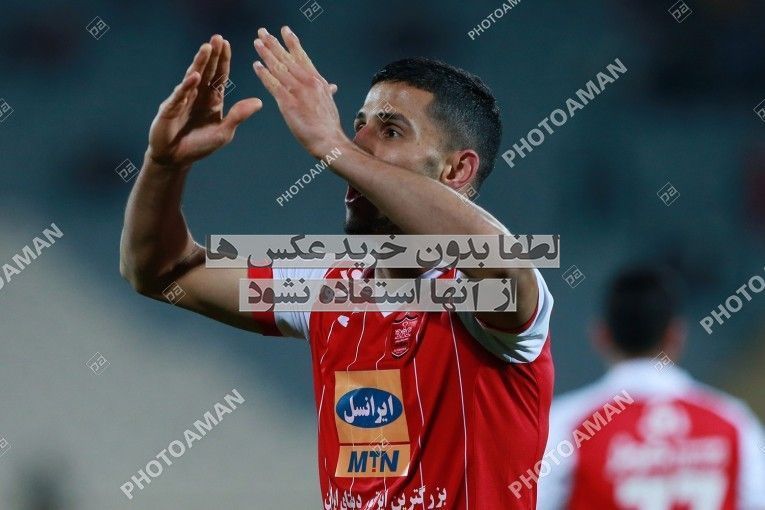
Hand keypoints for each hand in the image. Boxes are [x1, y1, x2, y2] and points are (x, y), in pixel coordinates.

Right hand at [147, 35, 262, 167]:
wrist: (175, 158)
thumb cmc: (199, 145)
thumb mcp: (223, 132)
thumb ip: (238, 116)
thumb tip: (259, 102)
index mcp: (212, 99)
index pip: (219, 75)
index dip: (223, 60)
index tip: (227, 43)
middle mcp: (197, 95)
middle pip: (206, 71)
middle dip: (212, 54)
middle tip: (217, 37)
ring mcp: (182, 100)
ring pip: (193, 77)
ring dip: (200, 63)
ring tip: (206, 48)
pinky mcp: (170, 109)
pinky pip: (180, 95)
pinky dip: (187, 86)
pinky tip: (195, 76)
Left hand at [252, 26, 345, 157]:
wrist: (328, 140)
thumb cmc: (329, 125)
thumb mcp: (329, 103)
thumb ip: (326, 92)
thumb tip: (331, 86)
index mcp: (317, 81)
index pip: (302, 57)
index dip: (292, 43)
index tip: (285, 31)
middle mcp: (308, 82)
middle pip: (288, 58)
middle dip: (274, 44)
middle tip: (263, 32)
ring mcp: (298, 91)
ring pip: (279, 68)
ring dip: (266, 54)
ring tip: (257, 43)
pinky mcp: (288, 103)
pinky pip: (273, 85)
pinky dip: (264, 74)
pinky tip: (256, 66)